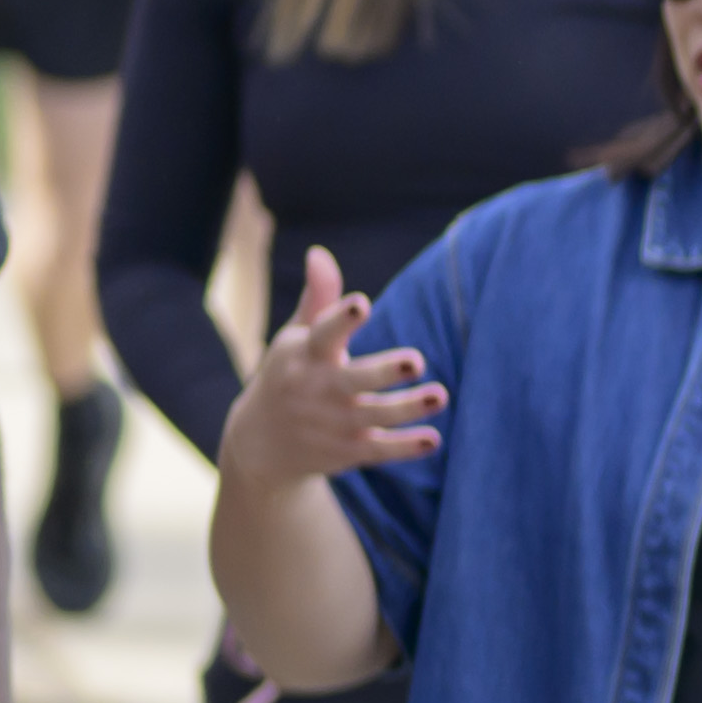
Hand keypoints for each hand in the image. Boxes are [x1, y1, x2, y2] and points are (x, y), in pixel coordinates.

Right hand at [221, 240, 447, 493]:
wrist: (261, 442)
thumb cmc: (290, 375)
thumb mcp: (296, 337)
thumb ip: (318, 299)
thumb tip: (319, 252)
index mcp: (305, 354)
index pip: (323, 334)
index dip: (341, 319)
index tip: (362, 303)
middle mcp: (319, 388)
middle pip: (353, 379)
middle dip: (384, 371)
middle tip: (417, 359)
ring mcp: (335, 422)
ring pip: (375, 415)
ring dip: (408, 408)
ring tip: (440, 394)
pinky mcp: (348, 450)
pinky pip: (380, 450)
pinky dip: (405, 447)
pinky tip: (433, 440)